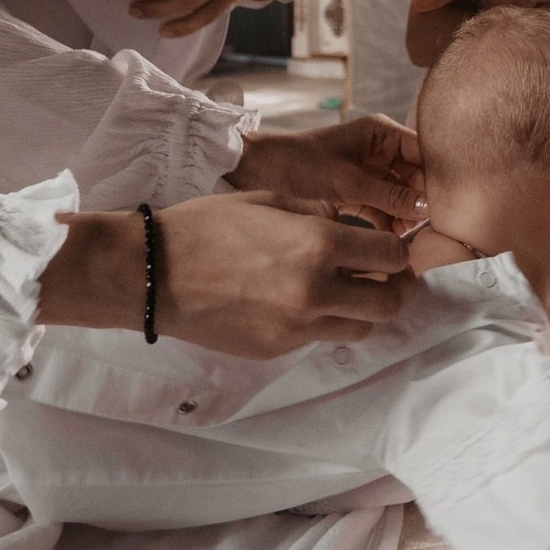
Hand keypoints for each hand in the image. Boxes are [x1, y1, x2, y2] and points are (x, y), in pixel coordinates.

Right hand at [37, 191, 411, 355]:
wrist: (153, 274)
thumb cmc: (207, 226)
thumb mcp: (270, 199)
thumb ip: (321, 213)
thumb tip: (352, 223)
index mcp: (317, 245)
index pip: (392, 255)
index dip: (397, 249)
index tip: (388, 244)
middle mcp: (315, 291)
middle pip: (389, 302)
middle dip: (395, 286)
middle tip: (384, 273)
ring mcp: (296, 327)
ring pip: (361, 328)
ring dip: (363, 308)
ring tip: (346, 289)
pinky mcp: (277, 349)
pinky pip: (318, 338)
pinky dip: (322, 321)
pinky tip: (302, 302)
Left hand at [231, 115, 423, 230]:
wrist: (253, 174)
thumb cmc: (298, 165)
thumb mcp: (348, 182)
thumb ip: (390, 195)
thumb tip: (427, 209)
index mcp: (380, 133)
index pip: (423, 154)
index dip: (436, 179)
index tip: (446, 208)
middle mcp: (379, 150)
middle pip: (416, 177)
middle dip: (423, 202)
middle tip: (432, 231)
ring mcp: (369, 172)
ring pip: (401, 195)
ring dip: (407, 216)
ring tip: (414, 242)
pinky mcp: (357, 194)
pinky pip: (383, 208)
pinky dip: (389, 224)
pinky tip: (395, 244)